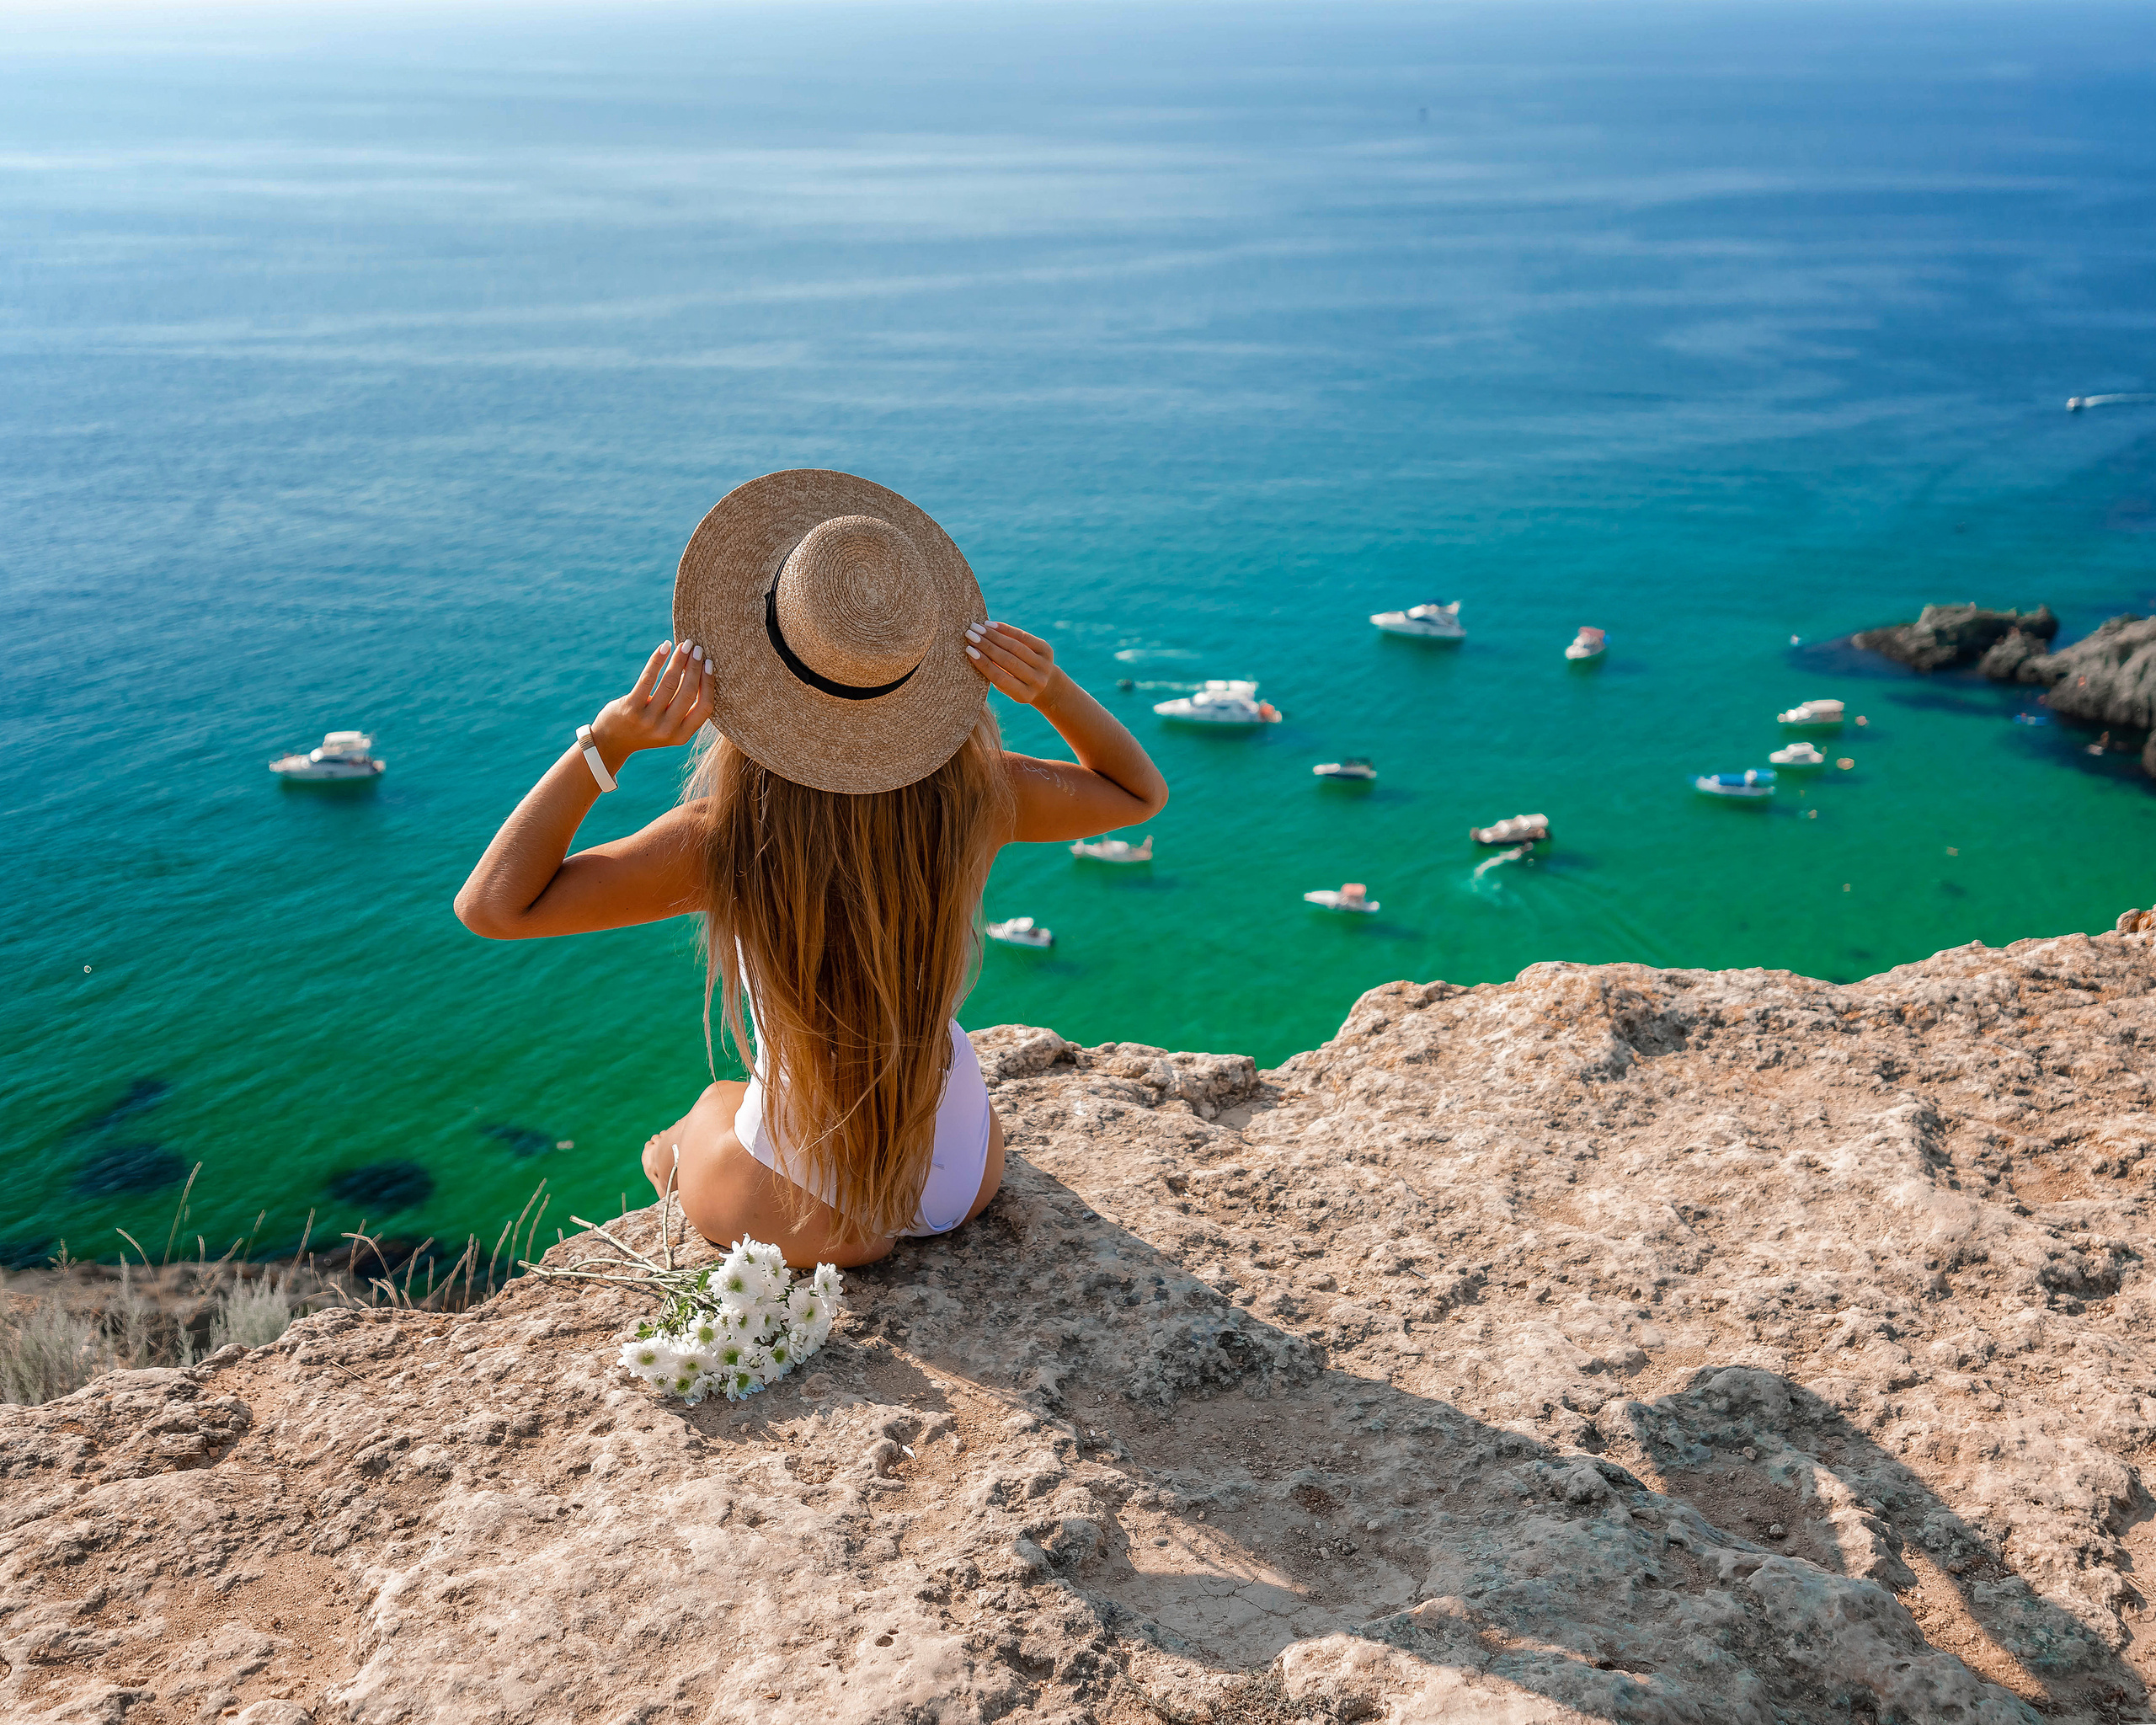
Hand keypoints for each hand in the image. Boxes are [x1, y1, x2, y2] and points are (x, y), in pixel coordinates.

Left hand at [591, 639, 712, 757]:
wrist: (612, 742)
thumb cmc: (646, 728)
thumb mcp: (669, 728)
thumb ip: (684, 711)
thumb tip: (699, 673)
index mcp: (681, 736)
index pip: (704, 707)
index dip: (708, 683)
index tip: (709, 664)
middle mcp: (666, 730)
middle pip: (687, 692)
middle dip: (694, 667)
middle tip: (697, 649)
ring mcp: (647, 720)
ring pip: (669, 683)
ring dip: (678, 660)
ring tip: (683, 645)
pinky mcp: (630, 708)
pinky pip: (648, 679)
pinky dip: (658, 660)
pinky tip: (665, 647)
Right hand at [965, 621, 1064, 706]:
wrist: (1046, 684)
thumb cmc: (1015, 685)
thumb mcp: (1006, 687)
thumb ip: (993, 674)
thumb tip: (971, 652)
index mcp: (1024, 695)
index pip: (1000, 677)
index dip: (984, 663)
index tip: (968, 650)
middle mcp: (1037, 681)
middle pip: (1008, 660)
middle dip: (986, 646)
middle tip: (969, 634)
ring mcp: (1044, 665)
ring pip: (1015, 647)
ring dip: (993, 635)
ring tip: (977, 628)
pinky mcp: (1047, 650)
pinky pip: (1024, 637)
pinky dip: (1006, 629)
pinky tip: (991, 624)